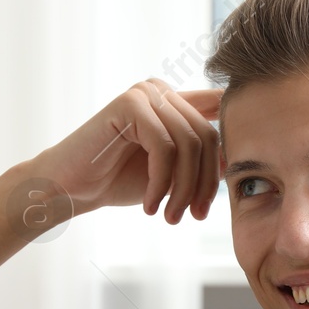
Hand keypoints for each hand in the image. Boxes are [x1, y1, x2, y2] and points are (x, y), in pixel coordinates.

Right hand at [28, 78, 222, 222]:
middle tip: (193, 217)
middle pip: (209, 137)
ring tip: (170, 216)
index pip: (220, 114)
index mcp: (176, 102)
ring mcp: (146, 94)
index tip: (234, 181)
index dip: (234, 143)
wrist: (70, 188)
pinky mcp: (129, 104)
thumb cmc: (119, 181)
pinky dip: (161, 183)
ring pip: (189, 144)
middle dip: (205, 184)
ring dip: (182, 189)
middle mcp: (162, 91)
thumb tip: (239, 161)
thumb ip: (201, 160)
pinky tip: (149, 205)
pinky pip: (164, 147)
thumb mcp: (172, 172)